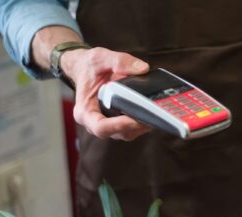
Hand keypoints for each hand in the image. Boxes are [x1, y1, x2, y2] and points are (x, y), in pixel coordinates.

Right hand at [31, 26, 150, 140]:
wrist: (85, 69)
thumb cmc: (89, 67)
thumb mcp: (101, 58)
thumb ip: (120, 61)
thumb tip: (143, 68)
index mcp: (85, 111)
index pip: (100, 127)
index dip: (118, 126)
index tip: (134, 119)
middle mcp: (95, 123)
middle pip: (118, 133)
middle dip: (137, 125)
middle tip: (154, 114)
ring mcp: (108, 125)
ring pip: (128, 133)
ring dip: (143, 125)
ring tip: (157, 111)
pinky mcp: (118, 123)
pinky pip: (132, 128)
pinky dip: (143, 121)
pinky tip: (153, 110)